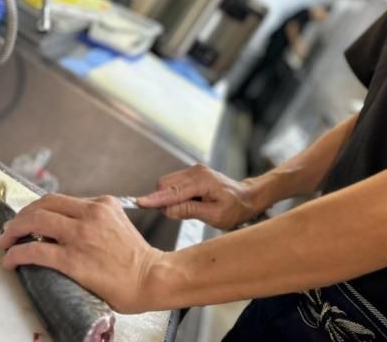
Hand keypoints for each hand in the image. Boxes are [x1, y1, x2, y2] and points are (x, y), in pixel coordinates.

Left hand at [0, 195, 164, 313]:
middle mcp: (91, 214)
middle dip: (21, 216)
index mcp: (103, 204)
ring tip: (5, 242)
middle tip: (11, 229)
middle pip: (44, 205)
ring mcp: (81, 235)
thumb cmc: (135, 259)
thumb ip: (96, 220)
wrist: (150, 278)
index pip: (60, 199)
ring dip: (13, 231)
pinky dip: (16, 253)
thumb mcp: (118, 224)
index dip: (38, 209)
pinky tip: (11, 260)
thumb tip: (66, 227)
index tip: (28, 220)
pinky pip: (34, 250)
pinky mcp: (73, 258)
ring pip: (35, 221)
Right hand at [137, 164, 262, 229]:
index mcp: (202, 181)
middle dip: (161, 200)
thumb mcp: (215, 215)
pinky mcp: (192, 174)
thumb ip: (190, 211)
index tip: (139, 203)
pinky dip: (173, 195)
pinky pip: (173, 184)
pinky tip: (189, 203)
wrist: (247, 198)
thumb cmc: (235, 208)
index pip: (172, 191)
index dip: (155, 199)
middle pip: (164, 184)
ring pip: (167, 183)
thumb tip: (167, 210)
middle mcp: (196, 172)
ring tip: (189, 208)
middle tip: (176, 214)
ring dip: (168, 198)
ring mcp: (193, 171)